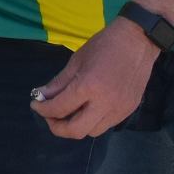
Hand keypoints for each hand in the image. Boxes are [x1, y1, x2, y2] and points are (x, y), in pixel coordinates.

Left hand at [29, 18, 160, 138]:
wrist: (138, 41)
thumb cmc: (104, 45)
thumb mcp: (76, 60)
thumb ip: (59, 82)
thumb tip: (42, 96)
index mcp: (88, 86)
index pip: (59, 108)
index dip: (42, 109)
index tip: (35, 104)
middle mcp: (105, 103)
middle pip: (76, 131)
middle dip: (57, 127)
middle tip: (50, 116)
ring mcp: (119, 109)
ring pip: (92, 132)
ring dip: (76, 126)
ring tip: (69, 112)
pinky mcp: (128, 110)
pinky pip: (106, 125)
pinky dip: (92, 122)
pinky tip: (87, 109)